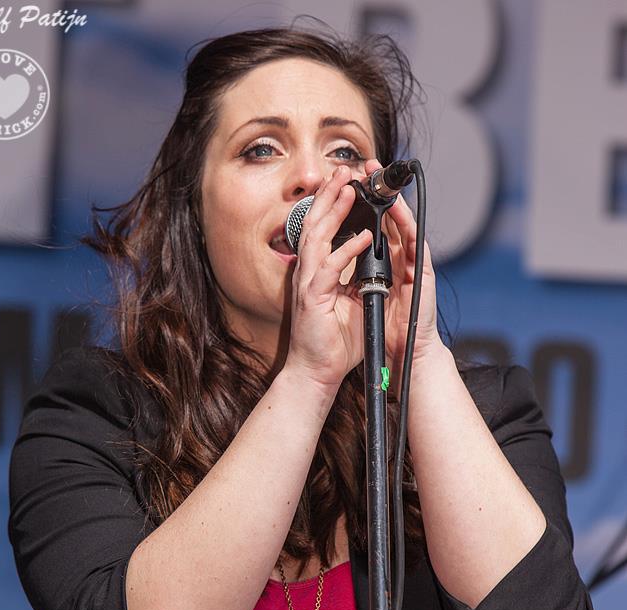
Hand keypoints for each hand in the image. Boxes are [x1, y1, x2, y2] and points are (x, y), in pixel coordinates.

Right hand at [283, 165, 372, 392]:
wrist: (317, 372)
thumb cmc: (332, 342)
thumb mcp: (349, 303)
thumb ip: (354, 280)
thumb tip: (368, 262)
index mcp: (317, 272)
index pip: (324, 230)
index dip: (332, 205)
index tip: (346, 184)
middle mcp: (309, 273)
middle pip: (316, 224)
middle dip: (330, 195)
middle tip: (344, 170)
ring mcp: (309, 284)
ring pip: (318, 237)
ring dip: (334, 211)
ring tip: (349, 189)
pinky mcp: (313, 299)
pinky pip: (330, 268)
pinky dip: (347, 250)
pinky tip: (363, 237)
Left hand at [363, 158, 443, 393]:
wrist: (403, 356)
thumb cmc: (383, 330)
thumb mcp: (361, 296)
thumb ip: (356, 273)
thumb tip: (339, 257)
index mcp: (382, 264)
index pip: (371, 226)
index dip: (359, 205)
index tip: (346, 183)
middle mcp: (398, 260)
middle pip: (388, 218)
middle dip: (376, 192)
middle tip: (366, 166)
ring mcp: (412, 266)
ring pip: (404, 225)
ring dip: (393, 201)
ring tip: (381, 179)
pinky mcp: (422, 276)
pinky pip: (415, 245)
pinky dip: (406, 228)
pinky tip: (397, 212)